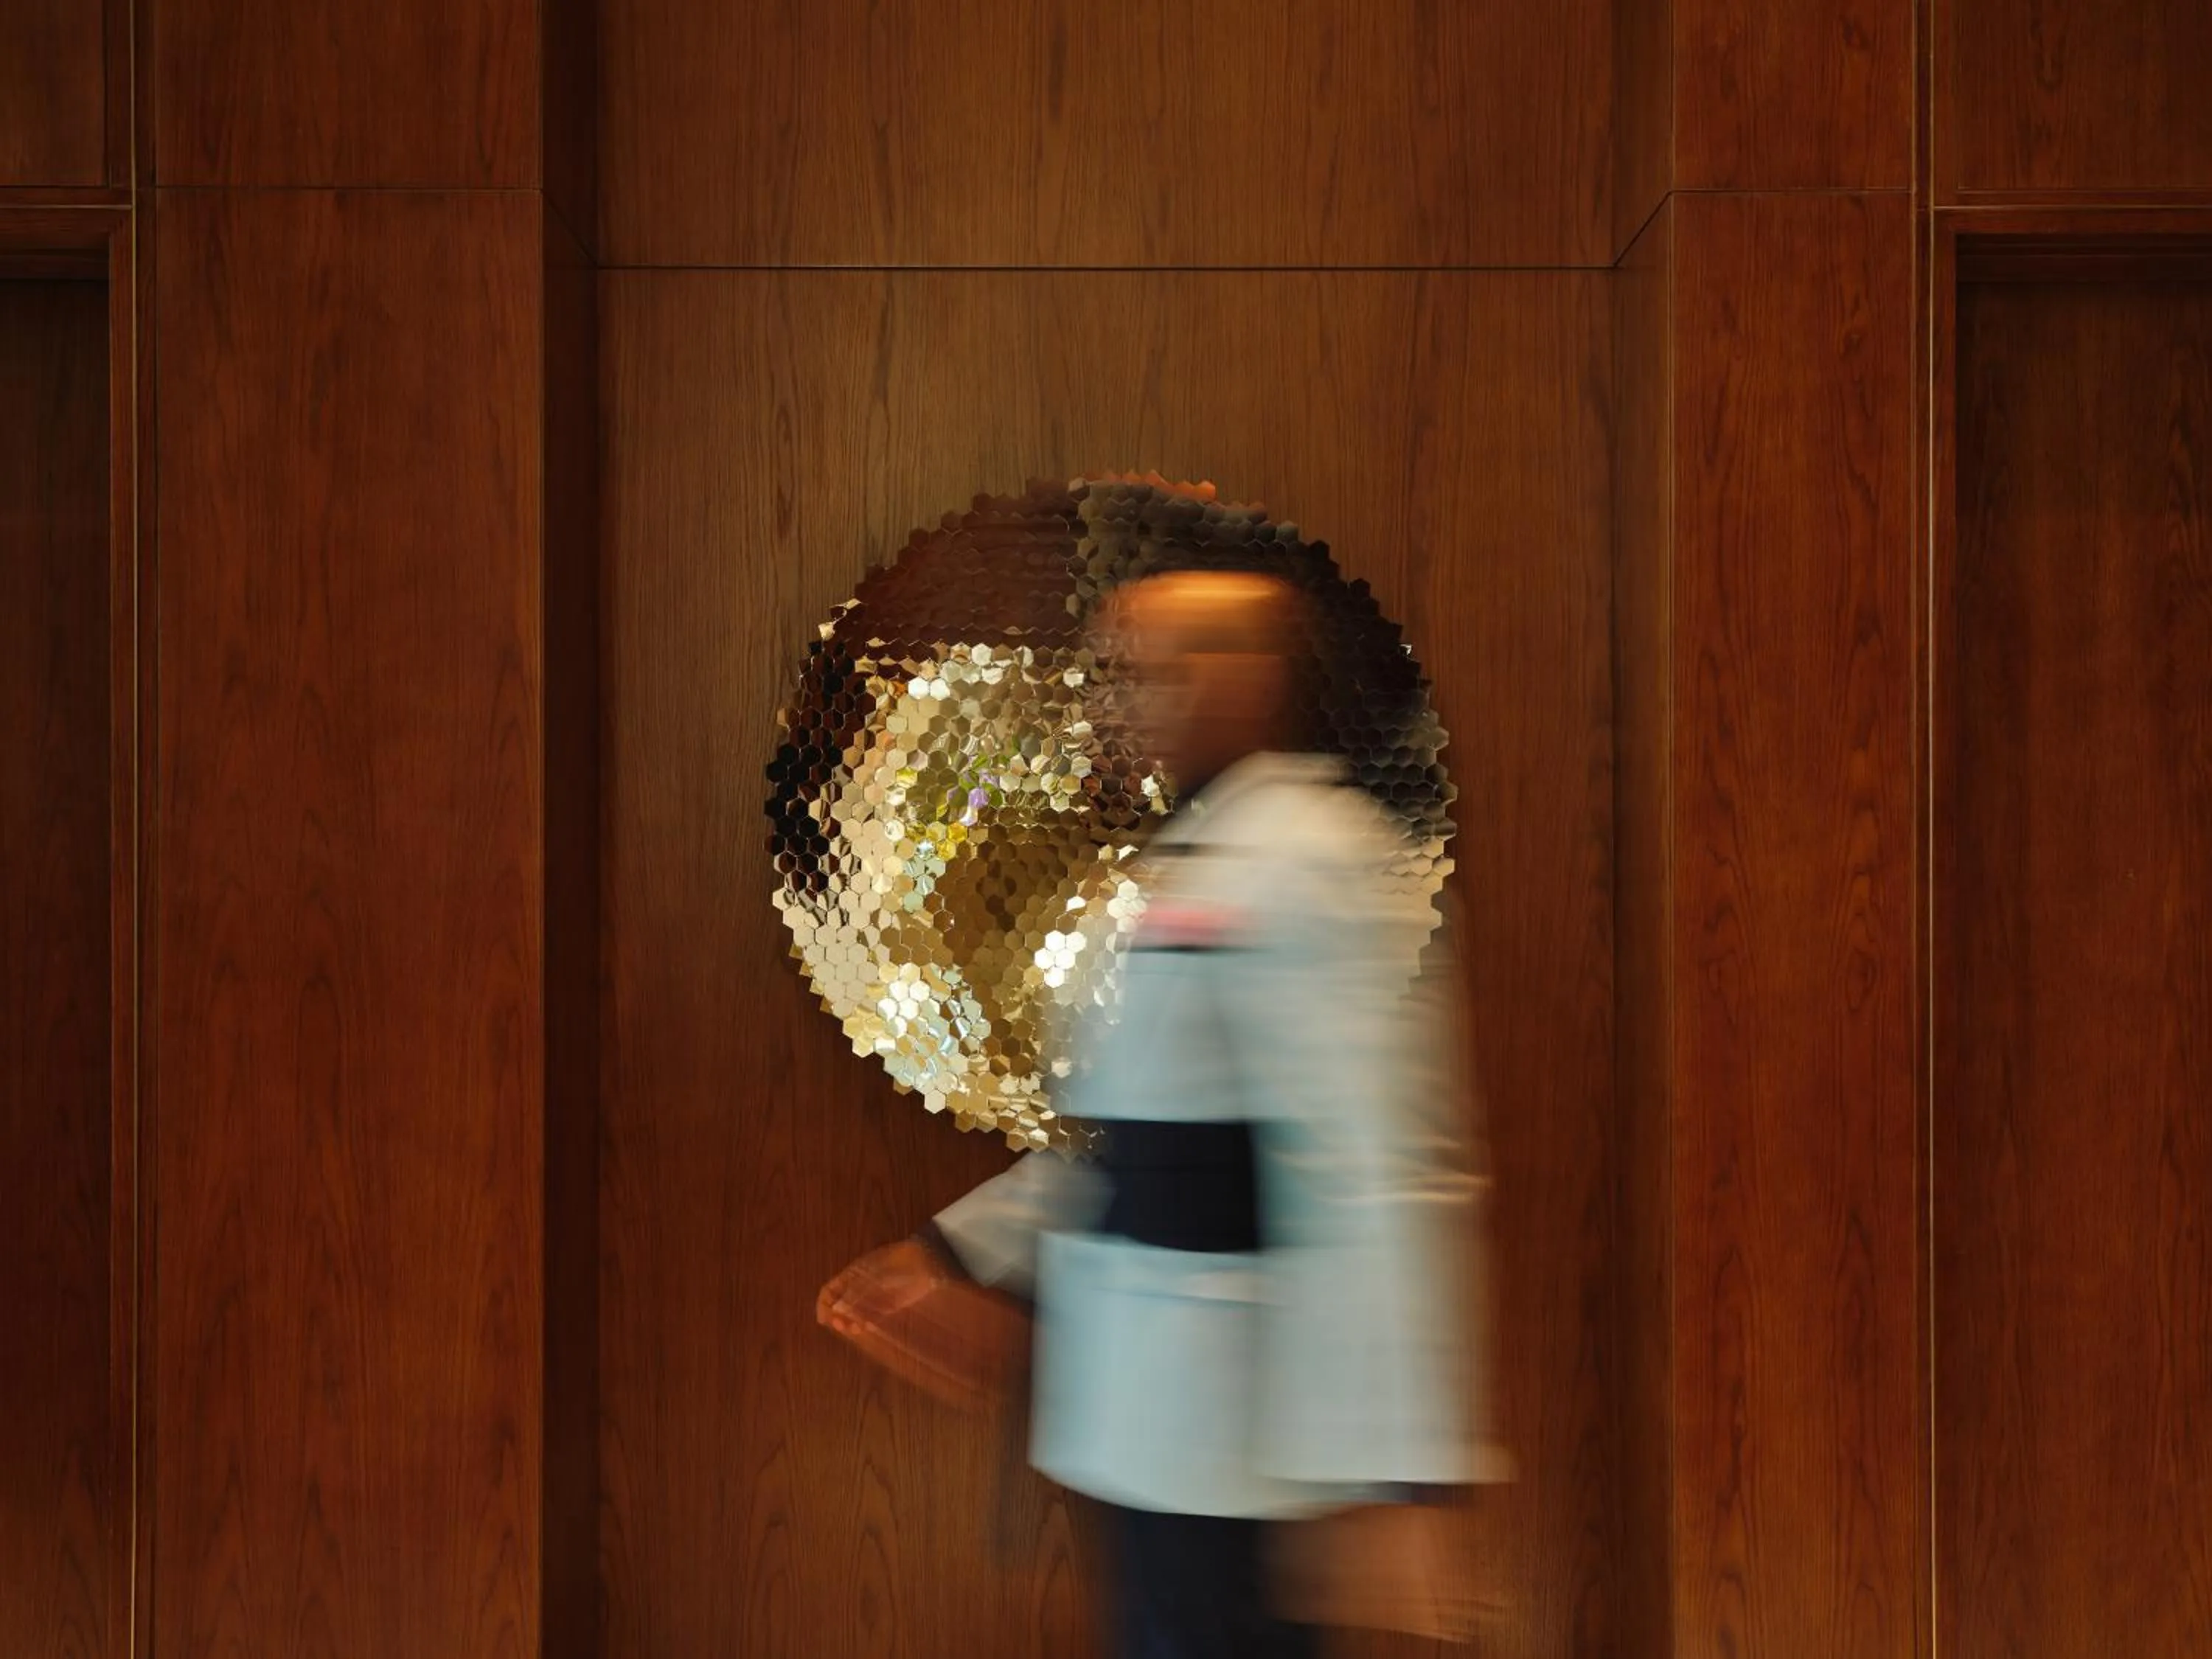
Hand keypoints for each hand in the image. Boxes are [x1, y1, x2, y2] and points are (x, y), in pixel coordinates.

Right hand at [816, 1238, 946, 1336]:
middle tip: (841, 1326)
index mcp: (853, 1274)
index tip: (823, 1319)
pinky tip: (866, 1328)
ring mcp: (875, 1295)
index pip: (830, 1290)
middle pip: (841, 1304)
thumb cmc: (897, 1263)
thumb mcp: (873, 1276)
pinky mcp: (889, 1304)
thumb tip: (836, 1308)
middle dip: (837, 1316)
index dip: (824, 1304)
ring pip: (856, 1313)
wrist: (925, 1260)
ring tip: (854, 1329)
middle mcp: (861, 1286)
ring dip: (851, 1322)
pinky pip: (873, 1317)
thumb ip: (856, 1293)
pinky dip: (866, 1323)